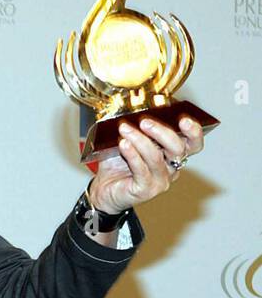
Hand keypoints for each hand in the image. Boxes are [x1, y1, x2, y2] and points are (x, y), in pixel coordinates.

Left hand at [87, 115, 204, 214]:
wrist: (103, 188)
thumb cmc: (119, 163)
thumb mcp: (132, 139)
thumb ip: (141, 127)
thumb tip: (137, 107)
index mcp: (174, 153)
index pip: (194, 143)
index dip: (194, 132)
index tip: (183, 119)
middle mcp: (172, 167)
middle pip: (178, 149)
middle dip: (162, 132)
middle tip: (144, 121)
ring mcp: (160, 181)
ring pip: (156, 158)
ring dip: (140, 140)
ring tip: (125, 129)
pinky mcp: (146, 190)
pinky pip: (141, 170)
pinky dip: (132, 155)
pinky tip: (123, 144)